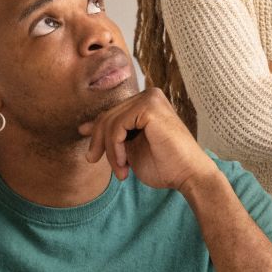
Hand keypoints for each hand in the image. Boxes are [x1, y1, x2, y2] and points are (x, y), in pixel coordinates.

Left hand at [78, 87, 215, 190]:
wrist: (188, 175)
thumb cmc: (165, 165)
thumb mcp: (130, 148)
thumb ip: (112, 136)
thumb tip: (83, 127)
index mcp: (147, 103)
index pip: (111, 114)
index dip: (96, 134)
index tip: (92, 155)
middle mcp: (150, 95)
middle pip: (107, 116)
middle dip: (100, 144)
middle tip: (102, 165)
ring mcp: (151, 98)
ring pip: (109, 122)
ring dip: (110, 151)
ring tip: (120, 170)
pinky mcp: (150, 107)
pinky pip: (117, 126)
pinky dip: (115, 149)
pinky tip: (125, 164)